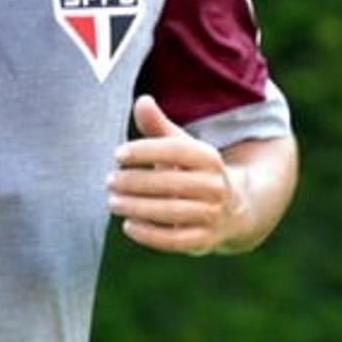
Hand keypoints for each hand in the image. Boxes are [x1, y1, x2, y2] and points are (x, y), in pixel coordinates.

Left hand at [108, 94, 244, 255]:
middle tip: (109, 181)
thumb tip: (142, 101)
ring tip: (113, 202)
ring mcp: (213, 215)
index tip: (118, 154)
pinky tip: (128, 226)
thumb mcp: (181, 148)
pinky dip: (150, 235)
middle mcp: (215, 186)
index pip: (176, 151)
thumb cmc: (193, 173)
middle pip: (171, 182)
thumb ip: (159, 127)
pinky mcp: (205, 240)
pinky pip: (176, 240)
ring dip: (137, 207)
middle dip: (135, 182)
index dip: (146, 150)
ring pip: (171, 211)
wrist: (233, 211)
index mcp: (209, 158)